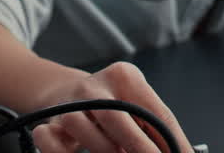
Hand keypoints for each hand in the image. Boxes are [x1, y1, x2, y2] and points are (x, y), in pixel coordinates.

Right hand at [30, 62, 192, 152]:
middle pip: (118, 117)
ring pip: (85, 131)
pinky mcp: (46, 122)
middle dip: (139, 146)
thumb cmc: (109, 104)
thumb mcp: (133, 104)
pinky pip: (50, 143)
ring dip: (104, 150)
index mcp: (125, 77)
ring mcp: (68, 103)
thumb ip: (151, 125)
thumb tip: (177, 151)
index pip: (155, 111)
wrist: (63, 92)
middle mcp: (95, 86)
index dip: (172, 140)